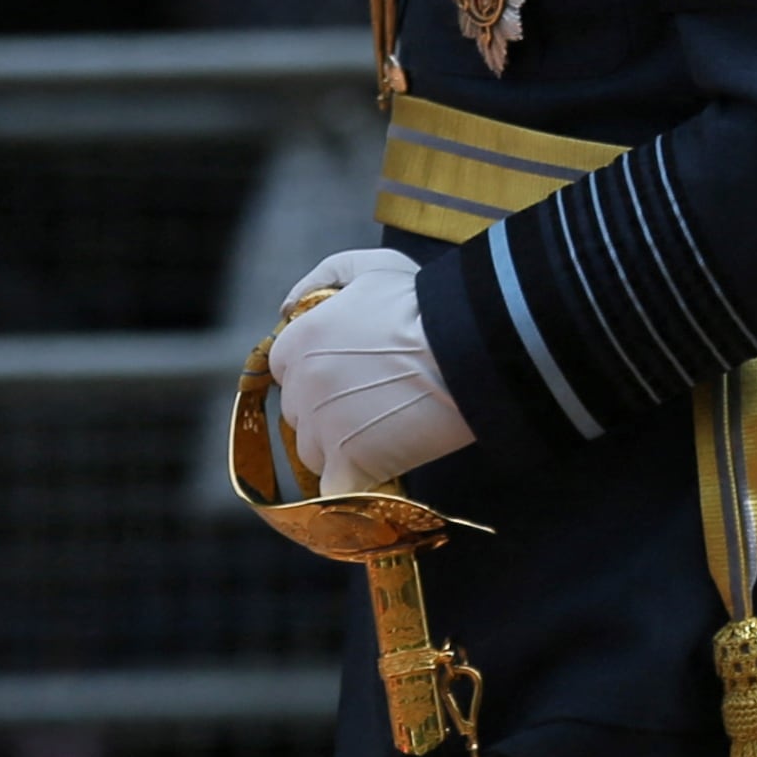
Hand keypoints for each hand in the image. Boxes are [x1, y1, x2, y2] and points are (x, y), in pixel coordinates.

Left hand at [266, 249, 473, 497]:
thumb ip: (324, 275)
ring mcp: (322, 432)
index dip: (320, 370)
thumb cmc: (424, 303)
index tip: (356, 370)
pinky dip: (352, 485)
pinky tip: (378, 471)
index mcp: (298, 343)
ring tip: (388, 431)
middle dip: (329, 409)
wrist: (469, 346)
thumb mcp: (374, 266)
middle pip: (300, 413)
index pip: (288, 368)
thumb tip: (287, 306)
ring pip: (315, 451)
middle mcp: (300, 389)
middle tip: (378, 398)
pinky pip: (335, 490)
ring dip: (341, 446)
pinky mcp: (350, 466)